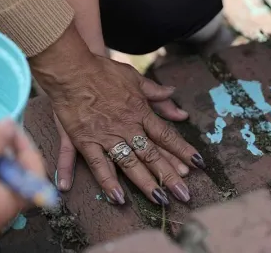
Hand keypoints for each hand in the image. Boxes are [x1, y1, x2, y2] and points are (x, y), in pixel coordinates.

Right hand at [30, 26, 204, 205]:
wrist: (72, 69)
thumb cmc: (103, 72)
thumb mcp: (135, 79)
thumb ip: (157, 95)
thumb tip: (178, 109)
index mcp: (139, 111)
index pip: (165, 134)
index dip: (182, 150)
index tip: (198, 164)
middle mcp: (126, 126)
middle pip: (151, 153)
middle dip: (169, 174)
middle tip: (183, 194)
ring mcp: (105, 135)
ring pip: (128, 163)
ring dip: (144, 183)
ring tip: (159, 200)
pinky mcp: (85, 141)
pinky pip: (96, 164)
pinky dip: (105, 181)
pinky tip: (116, 198)